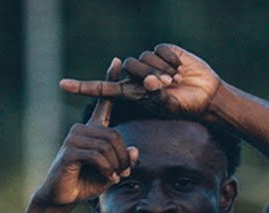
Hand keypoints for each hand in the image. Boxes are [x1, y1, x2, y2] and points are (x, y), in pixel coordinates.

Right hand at [33, 58, 138, 206]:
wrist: (60, 198)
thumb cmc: (85, 183)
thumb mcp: (111, 172)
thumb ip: (124, 161)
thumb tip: (135, 151)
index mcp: (91, 130)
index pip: (103, 103)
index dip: (109, 81)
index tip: (116, 61)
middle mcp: (81, 129)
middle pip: (114, 135)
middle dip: (124, 156)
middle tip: (125, 173)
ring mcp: (73, 138)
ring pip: (107, 145)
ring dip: (116, 164)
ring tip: (115, 177)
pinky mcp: (69, 151)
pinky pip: (97, 155)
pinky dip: (107, 168)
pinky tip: (108, 177)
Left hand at [60, 44, 220, 118]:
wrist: (207, 94)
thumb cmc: (187, 106)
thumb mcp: (171, 106)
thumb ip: (158, 96)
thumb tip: (149, 82)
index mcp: (133, 93)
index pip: (102, 88)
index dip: (82, 87)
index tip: (61, 85)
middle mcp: (138, 77)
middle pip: (128, 67)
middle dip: (149, 76)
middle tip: (168, 85)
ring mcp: (149, 63)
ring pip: (143, 57)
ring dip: (161, 69)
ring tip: (177, 79)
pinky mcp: (163, 51)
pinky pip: (159, 49)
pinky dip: (171, 59)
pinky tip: (181, 67)